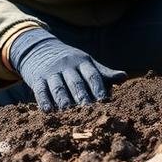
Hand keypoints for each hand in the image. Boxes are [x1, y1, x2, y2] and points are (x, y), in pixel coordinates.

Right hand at [9, 28, 126, 110]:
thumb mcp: (86, 63)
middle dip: (82, 96)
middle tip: (88, 110)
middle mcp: (67, 65)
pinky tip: (48, 111)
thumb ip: (104, 73)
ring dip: (63, 100)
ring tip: (68, 112)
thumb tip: (124, 77)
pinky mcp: (37, 78)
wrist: (40, 49)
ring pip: (58, 87)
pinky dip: (44, 101)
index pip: (92, 75)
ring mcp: (51, 71)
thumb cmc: (70, 62)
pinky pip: (41, 90)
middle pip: (76, 82)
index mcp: (83, 62)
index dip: (98, 88)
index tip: (104, 101)